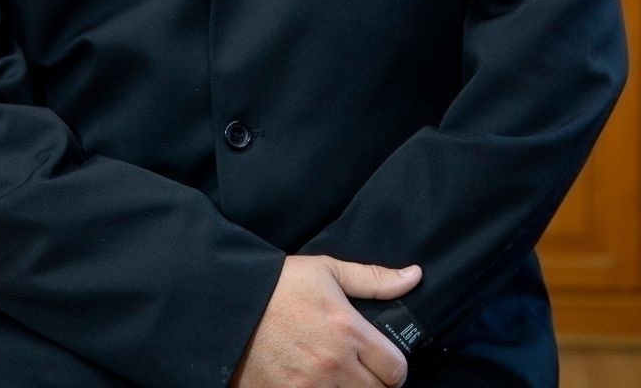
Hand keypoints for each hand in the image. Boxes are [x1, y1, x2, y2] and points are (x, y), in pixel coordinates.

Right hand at [231, 254, 421, 387]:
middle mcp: (334, 365)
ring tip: (340, 377)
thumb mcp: (327, 270)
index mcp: (348, 330)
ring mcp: (309, 387)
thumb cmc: (281, 284)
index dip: (395, 367)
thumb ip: (374, 278)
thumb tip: (414, 276)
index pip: (396, 369)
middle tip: (363, 370)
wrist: (231, 304)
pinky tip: (315, 383)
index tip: (385, 362)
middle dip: (376, 383)